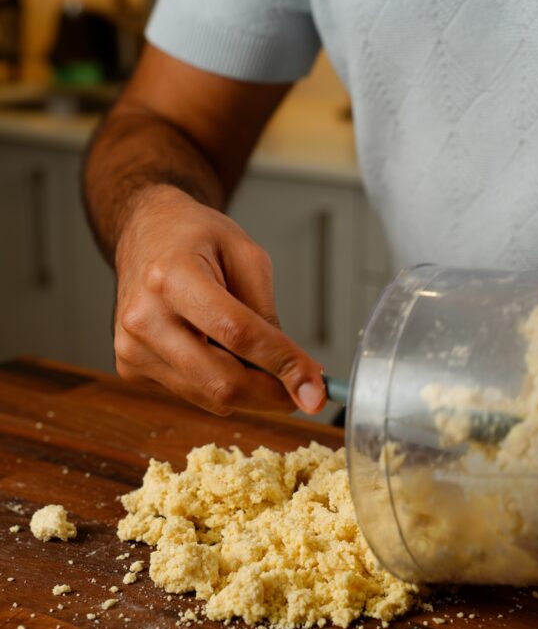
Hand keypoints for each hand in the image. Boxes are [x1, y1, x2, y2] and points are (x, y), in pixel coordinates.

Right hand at [114, 184, 326, 415]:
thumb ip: (268, 313)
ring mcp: (132, 347)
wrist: (145, 232)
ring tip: (264, 363)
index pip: (237, 334)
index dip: (283, 365)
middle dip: (272, 394)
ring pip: (209, 396)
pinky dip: (220, 384)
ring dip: (250, 392)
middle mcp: (144, 317)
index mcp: (172, 276)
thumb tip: (296, 370)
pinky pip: (193, 394)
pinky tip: (222, 354)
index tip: (316, 390)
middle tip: (304, 391)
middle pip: (221, 381)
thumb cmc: (195, 237)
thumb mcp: (246, 255)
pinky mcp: (131, 367)